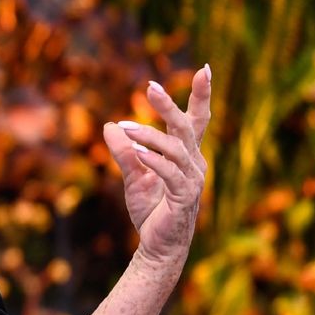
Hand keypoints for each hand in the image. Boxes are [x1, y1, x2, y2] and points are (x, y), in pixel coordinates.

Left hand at [103, 66, 210, 263]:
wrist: (157, 247)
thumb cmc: (151, 211)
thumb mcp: (133, 177)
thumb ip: (123, 152)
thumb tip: (109, 126)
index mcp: (186, 155)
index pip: (196, 120)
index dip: (201, 95)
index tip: (204, 68)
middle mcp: (194, 164)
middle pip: (186, 127)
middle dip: (169, 106)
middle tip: (150, 86)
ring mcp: (193, 181)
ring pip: (175, 149)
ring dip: (149, 136)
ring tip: (125, 127)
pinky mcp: (184, 197)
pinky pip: (170, 174)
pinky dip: (153, 161)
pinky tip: (136, 152)